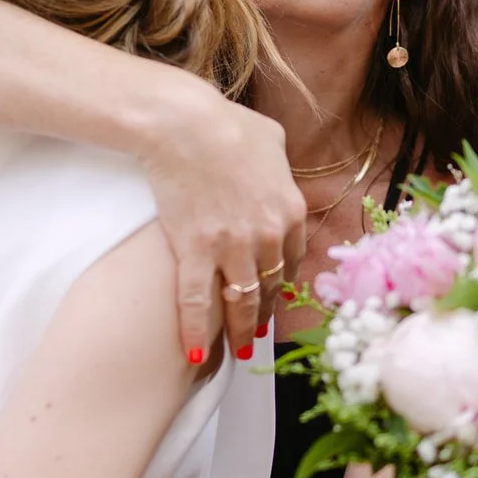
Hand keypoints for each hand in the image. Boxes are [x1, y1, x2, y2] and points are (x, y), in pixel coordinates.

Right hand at [135, 85, 304, 359]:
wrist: (186, 123)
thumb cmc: (226, 123)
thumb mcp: (271, 137)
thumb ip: (280, 162)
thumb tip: (277, 164)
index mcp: (290, 210)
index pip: (292, 260)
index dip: (283, 283)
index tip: (275, 296)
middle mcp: (268, 236)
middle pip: (271, 287)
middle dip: (265, 314)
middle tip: (258, 335)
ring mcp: (232, 247)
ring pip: (241, 302)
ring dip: (240, 330)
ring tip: (238, 351)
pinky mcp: (195, 251)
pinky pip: (196, 302)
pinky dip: (195, 332)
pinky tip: (193, 354)